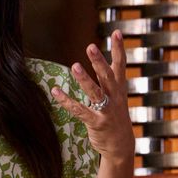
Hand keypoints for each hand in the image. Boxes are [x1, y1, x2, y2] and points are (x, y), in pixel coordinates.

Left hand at [51, 30, 134, 165]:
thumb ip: (108, 78)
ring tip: (74, 66)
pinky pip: (80, 111)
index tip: (116, 32)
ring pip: (95, 92)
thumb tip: (98, 58)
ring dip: (84, 80)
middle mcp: (115, 97)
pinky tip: (55, 92)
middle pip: (107, 76)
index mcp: (119, 88)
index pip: (120, 64)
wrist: (121, 145)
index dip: (119, 48)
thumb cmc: (115, 116)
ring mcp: (107, 111)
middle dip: (99, 61)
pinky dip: (67, 101)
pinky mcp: (97, 122)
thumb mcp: (116, 95)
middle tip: (90, 47)